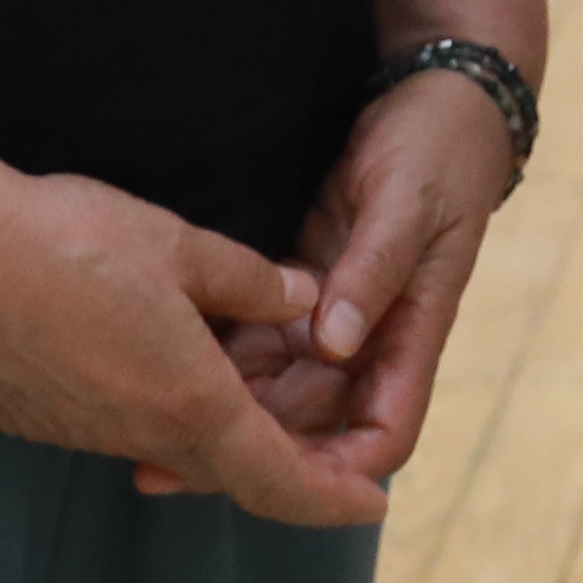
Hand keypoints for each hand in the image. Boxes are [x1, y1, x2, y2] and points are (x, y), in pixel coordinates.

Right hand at [0, 168, 353, 525]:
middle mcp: (136, 433)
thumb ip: (249, 281)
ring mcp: (81, 432)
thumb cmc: (62, 243)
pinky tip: (162, 362)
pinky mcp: (35, 419)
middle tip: (330, 447)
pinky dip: (161, 411)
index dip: (333, 497)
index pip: (279, 479)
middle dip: (286, 464)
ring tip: (254, 391)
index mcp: (188, 400)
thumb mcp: (178, 245)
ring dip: (218, 430)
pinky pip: (119, 428)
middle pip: (230, 469)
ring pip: (172, 447)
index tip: (373, 506)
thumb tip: (299, 298)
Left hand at [209, 61, 523, 510]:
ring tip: (146, 424)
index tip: (271, 482)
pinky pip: (259, 342)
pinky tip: (165, 359)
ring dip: (224, 408)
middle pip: (314, 427)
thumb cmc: (436, 150)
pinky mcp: (307, 291)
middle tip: (166, 460)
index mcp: (413, 333)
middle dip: (250, 452)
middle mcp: (373, 341)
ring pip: (278, 390)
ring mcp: (337, 319)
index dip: (336, 474)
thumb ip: (372, 271)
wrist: (435, 100)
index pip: (383, 435)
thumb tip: (336, 343)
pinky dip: (220, 355)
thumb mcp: (407, 204)